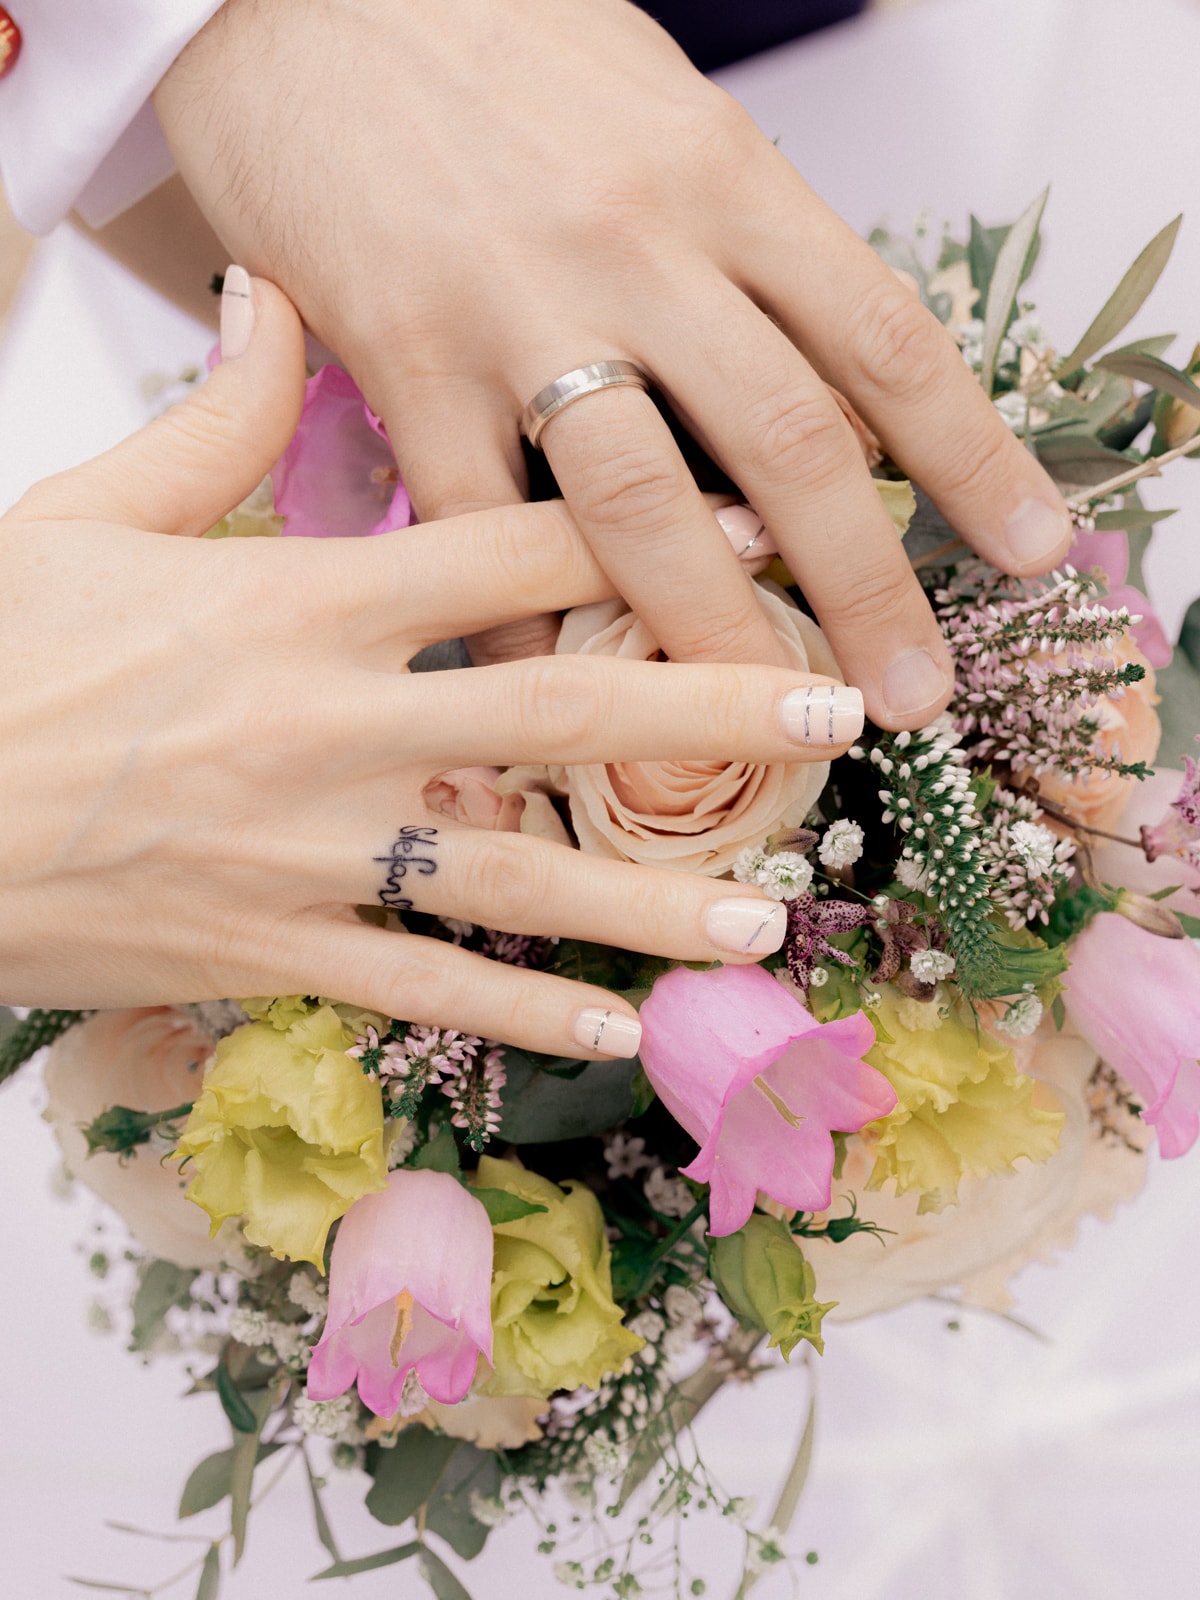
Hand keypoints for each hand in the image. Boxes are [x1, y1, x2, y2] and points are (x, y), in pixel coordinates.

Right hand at [2, 277, 856, 1055]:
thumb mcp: (84, 512)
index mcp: (292, 601)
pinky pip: (420, 992)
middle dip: (702, 711)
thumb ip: (209, 419)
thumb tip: (266, 291)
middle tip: (829, 711)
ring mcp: (306, 854)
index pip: (504, 546)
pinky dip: (522, 1019)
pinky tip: (617, 1035)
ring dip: (651, 907)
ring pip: (512, 885)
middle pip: (553, 718)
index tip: (753, 528)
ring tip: (766, 918)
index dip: (641, 527)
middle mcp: (325, 728)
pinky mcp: (270, 952)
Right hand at [155, 0, 1071, 726]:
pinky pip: (475, 520)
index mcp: (722, 174)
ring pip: (645, 502)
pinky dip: (519, 617)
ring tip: (772, 722)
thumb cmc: (495, 47)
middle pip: (789, 442)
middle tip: (915, 692)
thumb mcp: (659, 111)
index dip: (971, 455)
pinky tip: (562, 684)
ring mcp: (516, 305)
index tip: (1028, 547)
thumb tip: (822, 387)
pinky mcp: (400, 351)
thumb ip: (738, 244)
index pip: (883, 335)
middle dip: (868, 584)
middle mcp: (637, 243)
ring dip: (718, 631)